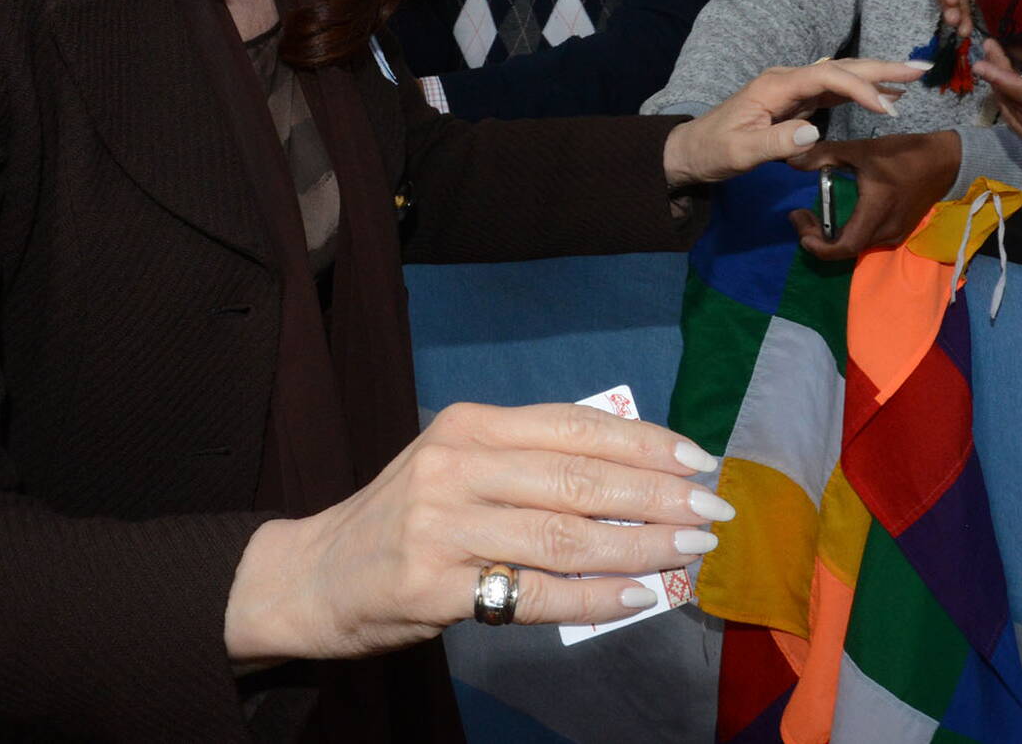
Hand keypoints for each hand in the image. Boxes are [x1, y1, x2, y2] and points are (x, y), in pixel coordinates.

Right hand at [224, 402, 728, 665]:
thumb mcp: (463, 465)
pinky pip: (534, 594)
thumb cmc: (407, 517)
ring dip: (640, 546)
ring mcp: (442, 525)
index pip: (579, 427)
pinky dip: (594, 598)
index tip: (700, 460)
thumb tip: (637, 471)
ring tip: (690, 551)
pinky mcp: (432, 586)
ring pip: (566, 536)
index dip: (647, 443)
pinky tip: (639, 597)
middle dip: (658, 495)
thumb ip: (533, 462)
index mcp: (472, 424)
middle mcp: (458, 464)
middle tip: (712, 511)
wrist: (309, 576)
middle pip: (581, 479)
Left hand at [662, 58, 928, 187]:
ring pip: (843, 76)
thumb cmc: (712, 150)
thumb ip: (775, 141)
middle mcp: (788, 79)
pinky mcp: (798, 102)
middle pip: (842, 68)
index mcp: (777, 84)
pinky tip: (885, 97)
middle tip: (921, 69)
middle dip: (882, 68)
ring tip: (914, 78)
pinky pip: (836, 91)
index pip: (827, 77)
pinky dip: (863, 92)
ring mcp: (794, 89)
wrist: (691, 150)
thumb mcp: (739, 151)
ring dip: (878, 77)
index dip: (860, 88)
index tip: (888, 108)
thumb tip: (814, 130)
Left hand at [785, 130, 962, 260]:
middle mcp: (886, 231)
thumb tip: (791, 158)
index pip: (842, 248)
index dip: (816, 245)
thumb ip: (824, 155)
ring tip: (816, 214)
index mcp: (876, 212)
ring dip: (833, 236)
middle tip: (802, 217)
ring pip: (856, 245)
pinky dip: (849, 231)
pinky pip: (868, 239)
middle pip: (845, 249)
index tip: (800, 224)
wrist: (945, 160)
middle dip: (818, 238)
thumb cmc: (904, 153)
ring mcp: (895, 234)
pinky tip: (841, 212)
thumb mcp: (862, 150)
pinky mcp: (900, 230)